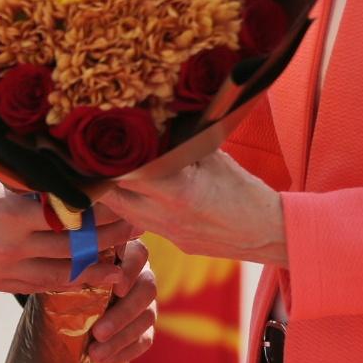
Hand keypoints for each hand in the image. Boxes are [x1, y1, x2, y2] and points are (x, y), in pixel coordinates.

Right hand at [0, 165, 137, 293]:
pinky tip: (82, 274)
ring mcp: (5, 269)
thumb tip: (68, 178)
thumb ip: (29, 185)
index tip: (123, 202)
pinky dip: (65, 280)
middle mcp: (13, 247)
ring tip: (119, 259)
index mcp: (12, 214)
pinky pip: (40, 285)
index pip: (71, 214)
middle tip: (134, 228)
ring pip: (62, 273)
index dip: (101, 211)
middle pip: (74, 247)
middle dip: (108, 238)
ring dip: (93, 265)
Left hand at [72, 238, 157, 362]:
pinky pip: (145, 339)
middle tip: (99, 332)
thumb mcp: (69, 267)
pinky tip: (105, 360)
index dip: (131, 270)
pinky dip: (125, 351)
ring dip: (121, 337)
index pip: (138, 253)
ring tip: (95, 353)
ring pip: (147, 316)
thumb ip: (76, 267)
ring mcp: (145, 300)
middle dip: (123, 313)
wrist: (66, 300)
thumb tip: (72, 275)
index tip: (117, 288)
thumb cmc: (68, 274)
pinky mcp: (145, 324)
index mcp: (123, 252)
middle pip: (147, 288)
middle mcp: (140, 273)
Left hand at [99, 155, 286, 265]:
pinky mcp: (174, 243)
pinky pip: (142, 222)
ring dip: (114, 191)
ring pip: (124, 212)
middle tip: (91, 155)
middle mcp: (165, 216)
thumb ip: (181, 141)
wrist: (271, 233)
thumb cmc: (246, 191)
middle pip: (112, 197)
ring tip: (107, 169)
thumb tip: (156, 119)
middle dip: (99, 176)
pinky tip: (137, 188)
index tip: (91, 143)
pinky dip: (134, 204)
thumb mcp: (213, 156)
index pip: (122, 173)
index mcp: (176, 190)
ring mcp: (168, 234)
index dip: (103, 159)